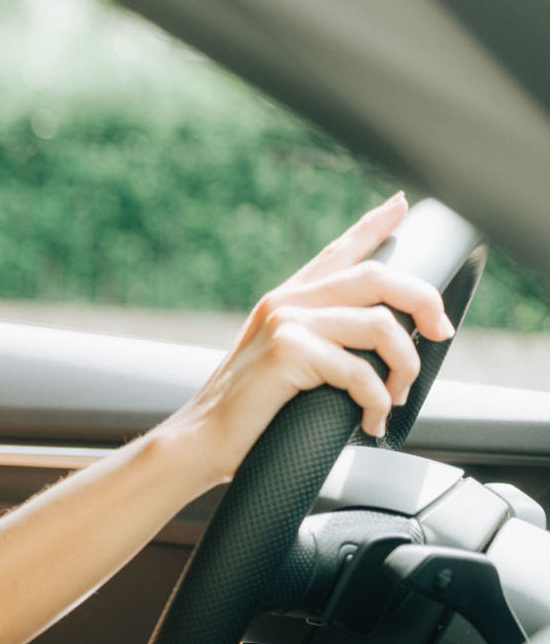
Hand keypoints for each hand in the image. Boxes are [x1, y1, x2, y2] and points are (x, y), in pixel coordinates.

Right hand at [159, 194, 453, 487]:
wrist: (200, 439)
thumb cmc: (246, 412)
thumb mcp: (281, 363)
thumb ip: (318, 342)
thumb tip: (379, 350)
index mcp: (286, 300)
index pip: (337, 251)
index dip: (373, 224)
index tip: (401, 204)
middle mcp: (287, 301)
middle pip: (377, 276)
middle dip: (424, 301)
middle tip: (441, 333)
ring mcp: (286, 323)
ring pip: (381, 324)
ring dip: (405, 366)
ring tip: (394, 397)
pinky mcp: (288, 352)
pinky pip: (361, 372)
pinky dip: (377, 402)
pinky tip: (370, 420)